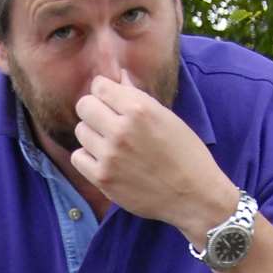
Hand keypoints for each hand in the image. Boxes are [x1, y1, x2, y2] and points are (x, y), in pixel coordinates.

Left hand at [73, 70, 237, 236]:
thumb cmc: (186, 154)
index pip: (99, 86)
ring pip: (81, 131)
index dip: (104, 91)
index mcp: (139, 109)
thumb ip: (137, 96)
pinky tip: (105, 160)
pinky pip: (78, 157)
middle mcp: (121, 129)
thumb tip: (117, 77)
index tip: (110, 100)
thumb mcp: (167, 117)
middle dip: (94, 110)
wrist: (194, 195)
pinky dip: (88, 157)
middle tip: (107, 122)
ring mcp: (109, 155)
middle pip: (84, 106)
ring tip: (111, 144)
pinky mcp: (102, 178)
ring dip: (93, 135)